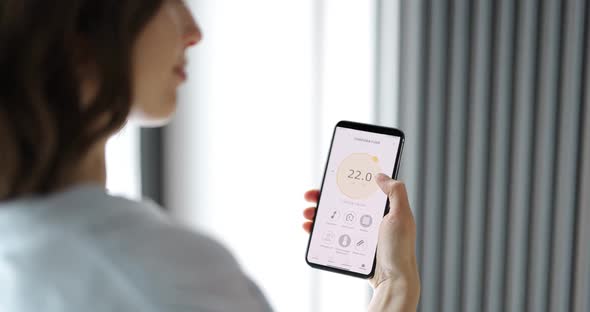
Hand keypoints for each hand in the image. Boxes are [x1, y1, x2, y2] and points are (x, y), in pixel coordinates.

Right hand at [302, 174, 419, 293]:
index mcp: (381, 209)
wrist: (393, 280)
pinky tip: (309, 228)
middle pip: (342, 202)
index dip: (344, 182)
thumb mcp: (401, 216)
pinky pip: (330, 235)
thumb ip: (395, 192)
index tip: (330, 178)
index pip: (359, 190)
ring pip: (333, 218)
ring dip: (317, 213)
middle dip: (324, 197)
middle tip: (310, 196)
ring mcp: (358, 234)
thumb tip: (380, 175)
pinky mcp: (349, 247)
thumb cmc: (399, 249)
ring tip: (307, 213)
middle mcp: (368, 219)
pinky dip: (317, 230)